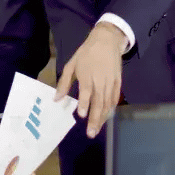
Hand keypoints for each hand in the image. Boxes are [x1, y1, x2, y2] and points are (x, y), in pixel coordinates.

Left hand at [56, 22, 124, 136]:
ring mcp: (111, 82)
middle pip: (99, 102)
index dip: (85, 103)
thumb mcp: (71, 64)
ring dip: (102, 118)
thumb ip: (64, 82)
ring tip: (97, 130)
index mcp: (87, 75)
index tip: (81, 115)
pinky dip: (111, 109)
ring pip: (107, 103)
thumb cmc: (86, 53)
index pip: (87, 92)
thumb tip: (56, 99)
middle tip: (91, 133)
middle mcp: (100, 81)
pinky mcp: (118, 82)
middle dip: (94, 118)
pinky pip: (115, 99)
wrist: (107, 41)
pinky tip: (106, 118)